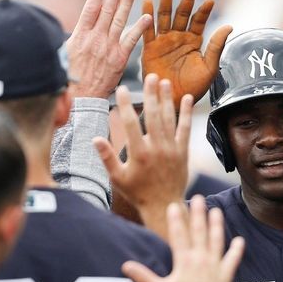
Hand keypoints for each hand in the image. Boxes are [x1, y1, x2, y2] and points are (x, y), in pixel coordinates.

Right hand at [66, 0, 151, 97]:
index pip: (90, 9)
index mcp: (80, 36)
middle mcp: (95, 38)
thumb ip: (75, 38)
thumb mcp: (65, 54)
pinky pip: (131, 40)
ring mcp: (108, 48)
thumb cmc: (70, 79)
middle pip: (106, 10)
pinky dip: (139, 28)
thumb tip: (79, 27)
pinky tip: (146, 17)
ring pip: (119, 21)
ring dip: (126, 4)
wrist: (80, 98)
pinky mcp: (119, 59)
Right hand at [93, 74, 190, 237]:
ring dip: (167, 99)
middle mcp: (156, 148)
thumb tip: (95, 138)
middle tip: (150, 76)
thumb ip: (107, 157)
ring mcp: (171, 149)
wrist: (164, 205)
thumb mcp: (118, 178)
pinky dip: (186, 113)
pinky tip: (187, 98)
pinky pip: (185, 129)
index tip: (122, 89)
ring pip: (169, 119)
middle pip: (153, 116)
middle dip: (151, 94)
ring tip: (165, 82)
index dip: (125, 105)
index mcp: (138, 154)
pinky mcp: (183, 152)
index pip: (130, 123)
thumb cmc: (138, 193)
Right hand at [122, 196, 244, 281]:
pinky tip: (240, 241)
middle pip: (199, 231)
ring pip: (216, 240)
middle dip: (198, 213)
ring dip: (216, 225)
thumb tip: (125, 265)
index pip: (178, 235)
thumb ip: (143, 276)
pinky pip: (232, 260)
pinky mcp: (225, 274)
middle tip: (199, 198)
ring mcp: (214, 265)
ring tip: (217, 211)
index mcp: (184, 260)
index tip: (174, 204)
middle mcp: (200, 258)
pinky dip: (236, 250)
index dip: (176, 219)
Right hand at [142, 0, 232, 106]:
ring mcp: (164, 41)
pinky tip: (147, 1)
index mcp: (193, 41)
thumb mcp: (209, 68)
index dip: (204, 10)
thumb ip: (216, 46)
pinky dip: (146, 16)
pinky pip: (148, 30)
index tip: (209, 0)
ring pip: (165, 16)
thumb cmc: (193, 88)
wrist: (174, 102)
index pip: (199, 21)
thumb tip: (229, 25)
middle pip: (182, 12)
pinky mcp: (150, 48)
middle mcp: (178, 37)